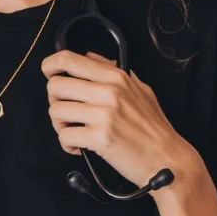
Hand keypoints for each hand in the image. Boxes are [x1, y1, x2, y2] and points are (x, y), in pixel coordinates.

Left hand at [41, 50, 194, 187]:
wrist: (168, 158)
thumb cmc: (154, 129)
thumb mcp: (140, 90)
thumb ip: (113, 71)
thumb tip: (89, 56)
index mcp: (116, 77)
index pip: (69, 59)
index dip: (50, 65)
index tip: (49, 73)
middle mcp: (108, 92)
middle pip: (55, 86)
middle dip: (55, 101)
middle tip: (67, 113)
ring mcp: (104, 114)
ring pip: (56, 111)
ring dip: (60, 125)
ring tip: (75, 132)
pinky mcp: (99, 137)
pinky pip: (65, 137)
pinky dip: (68, 145)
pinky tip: (81, 147)